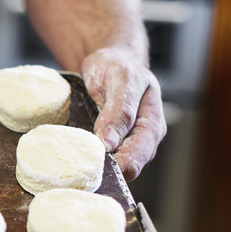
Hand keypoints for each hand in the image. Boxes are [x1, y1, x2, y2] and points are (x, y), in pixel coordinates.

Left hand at [80, 47, 166, 180]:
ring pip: (116, 167)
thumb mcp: (121, 80)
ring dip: (99, 167)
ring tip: (79, 161)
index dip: (117, 164)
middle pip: (128, 168)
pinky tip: (80, 156)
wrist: (109, 62)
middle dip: (107, 169)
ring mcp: (130, 144)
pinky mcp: (114, 144)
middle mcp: (144, 139)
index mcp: (152, 124)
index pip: (137, 157)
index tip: (95, 163)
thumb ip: (119, 111)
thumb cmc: (118, 67)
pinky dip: (93, 159)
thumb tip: (109, 143)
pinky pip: (106, 159)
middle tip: (82, 167)